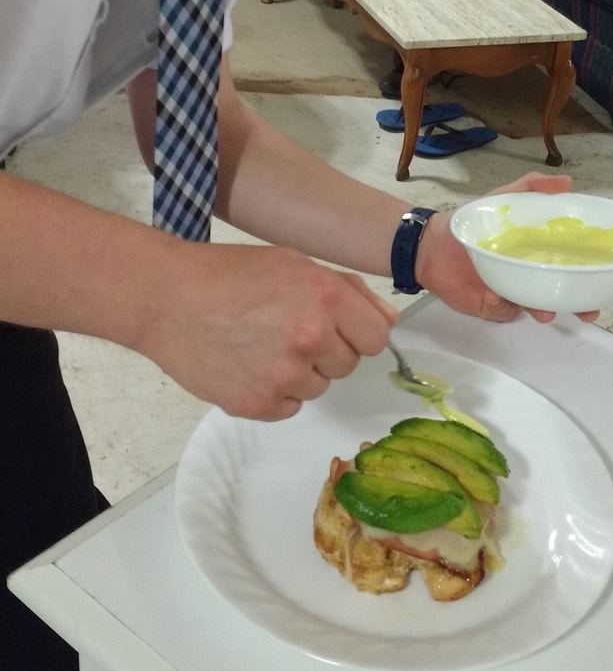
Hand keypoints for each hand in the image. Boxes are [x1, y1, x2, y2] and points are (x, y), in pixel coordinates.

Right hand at [139, 244, 396, 420]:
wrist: (167, 299)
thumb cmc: (231, 274)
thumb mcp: (296, 263)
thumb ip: (349, 293)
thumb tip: (388, 323)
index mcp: (325, 296)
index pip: (377, 338)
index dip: (356, 332)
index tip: (335, 326)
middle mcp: (310, 337)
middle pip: (348, 365)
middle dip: (327, 351)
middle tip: (286, 329)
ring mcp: (284, 375)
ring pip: (318, 387)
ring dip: (299, 372)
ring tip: (260, 343)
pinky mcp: (258, 404)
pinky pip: (288, 406)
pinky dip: (273, 392)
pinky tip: (247, 364)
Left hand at [414, 173, 599, 324]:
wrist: (431, 242)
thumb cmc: (472, 220)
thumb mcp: (504, 197)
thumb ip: (533, 187)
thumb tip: (568, 181)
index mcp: (539, 251)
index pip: (571, 265)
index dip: (590, 275)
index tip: (605, 282)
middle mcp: (530, 273)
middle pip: (562, 292)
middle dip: (577, 304)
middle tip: (586, 310)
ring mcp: (512, 291)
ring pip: (536, 306)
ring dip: (543, 309)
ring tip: (542, 310)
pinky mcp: (492, 306)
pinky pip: (505, 311)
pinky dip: (505, 306)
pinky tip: (496, 295)